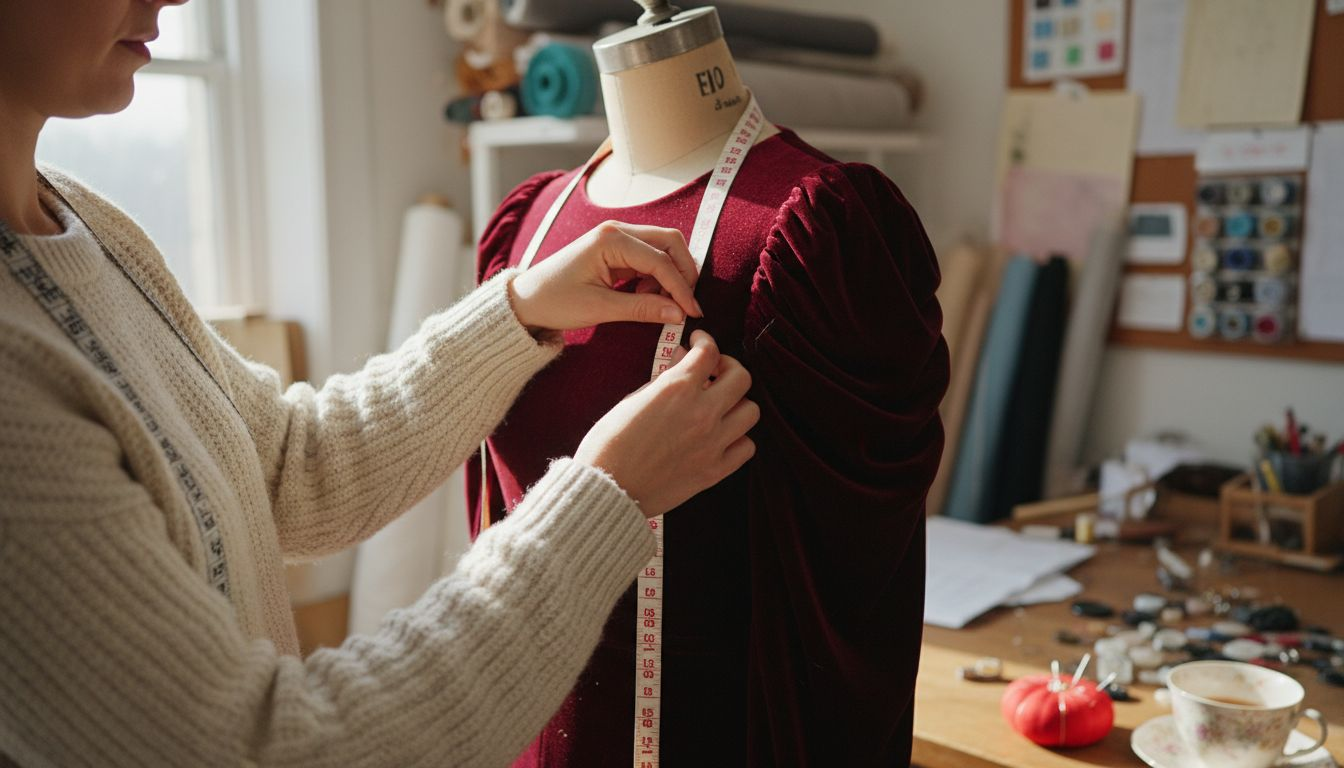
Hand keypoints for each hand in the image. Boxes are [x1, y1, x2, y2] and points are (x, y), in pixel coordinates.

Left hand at [508, 221, 704, 331]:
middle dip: (683, 273)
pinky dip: (657, 276)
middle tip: (686, 304)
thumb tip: (679, 313)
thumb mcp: (600, 308)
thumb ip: (642, 308)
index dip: (681, 288)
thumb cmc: (555, 301)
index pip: (661, 260)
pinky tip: (646, 295)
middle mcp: (617, 230)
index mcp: (611, 239)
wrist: (525, 300)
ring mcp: (617, 237)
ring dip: (670, 275)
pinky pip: (648, 257)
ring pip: (662, 248)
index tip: (693, 313)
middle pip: (669, 242)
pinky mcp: (616, 249)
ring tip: (660, 304)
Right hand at [575, 331, 758, 516]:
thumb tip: (682, 358)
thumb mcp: (632, 399)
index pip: (709, 351)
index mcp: (677, 389)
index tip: (700, 343)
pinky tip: (722, 437)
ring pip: (751, 411)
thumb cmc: (610, 444)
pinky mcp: (715, 470)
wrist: (608, 489)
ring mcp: (713, 442)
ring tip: (720, 407)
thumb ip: (664, 378)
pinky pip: (746, 447)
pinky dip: (738, 439)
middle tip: (715, 373)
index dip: (705, 341)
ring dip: (737, 404)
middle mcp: (702, 412)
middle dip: (728, 368)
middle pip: (741, 377)